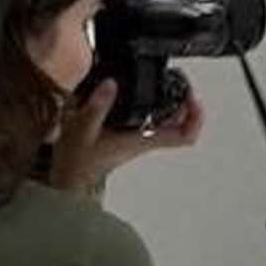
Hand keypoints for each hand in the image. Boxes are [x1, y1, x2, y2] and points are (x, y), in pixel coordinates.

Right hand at [46, 75, 205, 199]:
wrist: (68, 182)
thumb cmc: (77, 163)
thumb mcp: (82, 129)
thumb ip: (97, 106)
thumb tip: (111, 84)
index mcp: (141, 140)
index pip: (184, 136)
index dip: (196, 117)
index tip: (192, 96)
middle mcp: (145, 141)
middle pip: (182, 126)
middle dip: (186, 103)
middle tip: (181, 83)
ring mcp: (139, 139)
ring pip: (169, 123)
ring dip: (174, 104)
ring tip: (168, 84)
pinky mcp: (128, 136)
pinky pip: (152, 121)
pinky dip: (156, 105)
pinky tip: (142, 91)